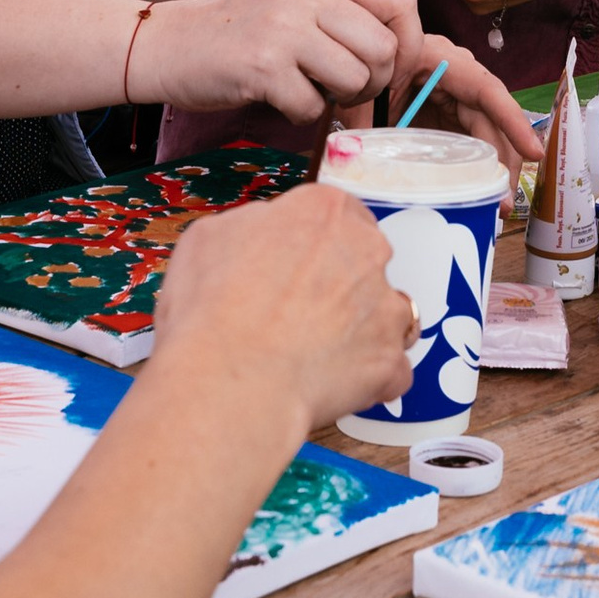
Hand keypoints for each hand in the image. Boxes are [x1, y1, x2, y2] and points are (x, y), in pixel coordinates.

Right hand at [139, 0, 538, 160]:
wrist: (166, 42)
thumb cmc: (237, 31)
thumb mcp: (293, 2)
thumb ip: (342, 16)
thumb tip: (403, 59)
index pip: (399, 0)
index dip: (411, 43)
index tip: (395, 71)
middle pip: (385, 49)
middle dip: (374, 83)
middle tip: (344, 91)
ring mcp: (284, 27)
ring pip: (356, 79)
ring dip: (338, 100)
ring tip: (309, 90)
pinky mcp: (263, 66)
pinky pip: (313, 106)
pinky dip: (301, 114)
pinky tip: (277, 97)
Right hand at [150, 178, 417, 431]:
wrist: (230, 379)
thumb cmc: (213, 310)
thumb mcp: (208, 238)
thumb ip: (251, 227)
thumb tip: (259, 236)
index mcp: (325, 211)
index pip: (335, 214)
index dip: (313, 243)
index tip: (296, 263)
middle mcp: (367, 251)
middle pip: (366, 260)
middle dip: (341, 282)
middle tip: (300, 311)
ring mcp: (385, 308)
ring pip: (386, 313)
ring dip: (361, 329)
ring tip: (318, 353)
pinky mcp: (389, 361)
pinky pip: (390, 369)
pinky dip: (368, 379)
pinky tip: (334, 386)